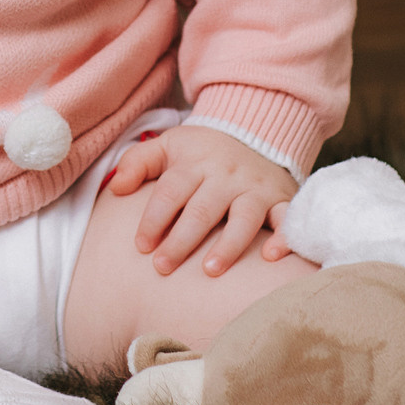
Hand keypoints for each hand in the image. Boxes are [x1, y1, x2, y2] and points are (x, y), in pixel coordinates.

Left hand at [104, 124, 299, 276]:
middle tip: (163, 267)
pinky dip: (284, 237)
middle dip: (181, 240)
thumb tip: (116, 188)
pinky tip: (271, 257)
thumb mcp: (168, 145)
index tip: (141, 245)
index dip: (154, 219)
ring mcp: (256, 189)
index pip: (171, 192)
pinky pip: (287, 219)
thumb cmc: (202, 150)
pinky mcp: (281, 200)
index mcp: (195, 163)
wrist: (256, 133)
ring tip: (209, 270)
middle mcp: (227, 176)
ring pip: (243, 218)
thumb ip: (138, 162)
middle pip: (202, 210)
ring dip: (227, 246)